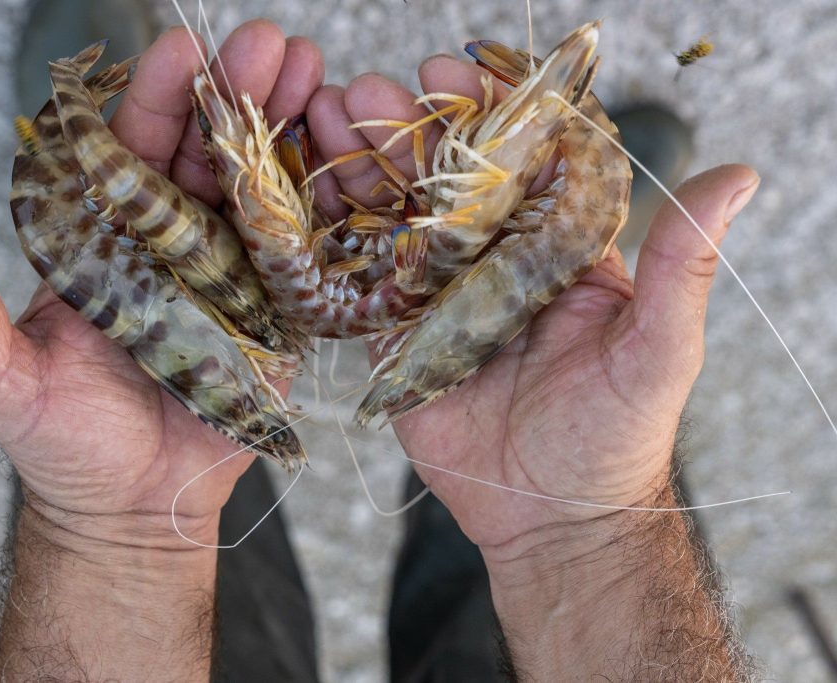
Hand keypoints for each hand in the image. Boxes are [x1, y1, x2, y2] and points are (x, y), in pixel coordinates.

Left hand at [0, 20, 325, 546]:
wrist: (135, 512)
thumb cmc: (66, 448)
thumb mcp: (3, 381)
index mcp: (107, 245)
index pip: (132, 156)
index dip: (158, 103)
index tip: (184, 52)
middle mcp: (171, 250)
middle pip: (206, 160)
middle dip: (238, 98)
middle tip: (272, 45)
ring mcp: (229, 279)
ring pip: (259, 193)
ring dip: (288, 134)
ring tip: (317, 78)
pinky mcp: (275, 318)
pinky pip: (300, 257)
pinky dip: (324, 208)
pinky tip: (345, 159)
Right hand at [308, 54, 759, 553]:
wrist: (552, 517)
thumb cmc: (616, 435)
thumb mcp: (660, 348)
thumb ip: (684, 265)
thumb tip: (740, 175)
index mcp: (555, 243)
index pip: (520, 157)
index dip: (485, 110)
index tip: (449, 71)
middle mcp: (494, 257)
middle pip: (445, 177)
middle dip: (403, 129)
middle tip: (365, 93)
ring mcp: (439, 293)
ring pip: (394, 216)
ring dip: (358, 166)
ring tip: (322, 121)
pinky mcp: (395, 334)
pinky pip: (360, 279)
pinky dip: (330, 236)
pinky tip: (302, 195)